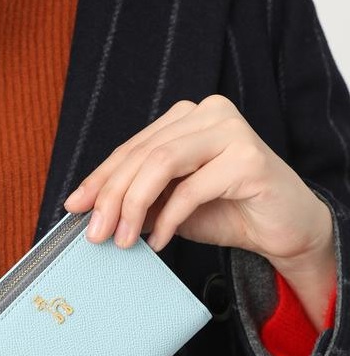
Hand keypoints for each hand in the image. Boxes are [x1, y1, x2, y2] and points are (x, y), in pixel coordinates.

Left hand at [63, 95, 336, 328]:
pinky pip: (191, 189)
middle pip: (141, 155)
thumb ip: (137, 199)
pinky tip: (160, 241)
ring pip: (160, 163)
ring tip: (123, 240)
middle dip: (110, 197)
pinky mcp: (248, 157)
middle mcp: (207, 114)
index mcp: (184, 118)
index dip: (98, 179)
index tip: (74, 207)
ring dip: (133, 206)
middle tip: (95, 233)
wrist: (281, 228)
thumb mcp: (168, 204)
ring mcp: (230, 131)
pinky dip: (168, 219)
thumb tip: (91, 211)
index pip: (130, 148)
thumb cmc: (224, 211)